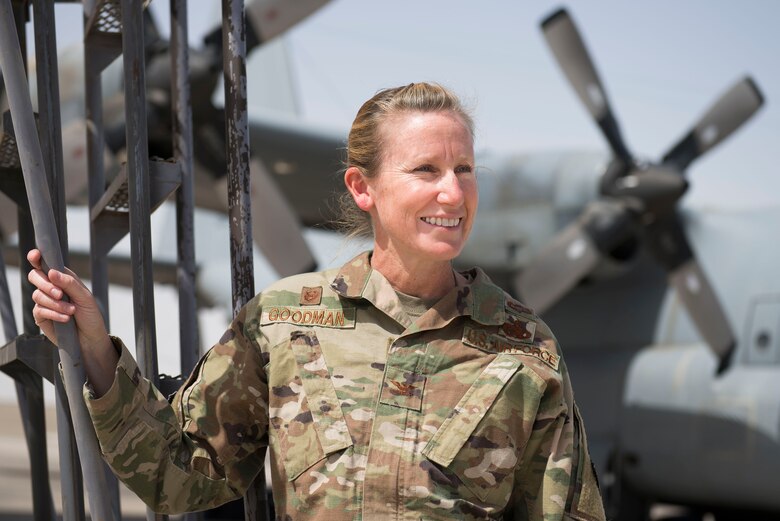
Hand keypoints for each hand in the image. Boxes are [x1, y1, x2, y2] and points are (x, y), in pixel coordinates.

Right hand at [27, 249, 116, 394]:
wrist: (90, 339)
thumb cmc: (90, 316)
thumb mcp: (85, 298)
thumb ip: (70, 283)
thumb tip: (52, 272)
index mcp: (63, 278)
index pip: (46, 264)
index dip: (37, 258)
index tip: (35, 256)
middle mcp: (52, 288)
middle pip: (35, 276)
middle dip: (46, 285)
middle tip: (60, 294)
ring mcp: (45, 302)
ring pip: (37, 295)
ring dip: (55, 304)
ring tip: (71, 311)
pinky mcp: (41, 316)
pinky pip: (39, 310)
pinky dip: (53, 313)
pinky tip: (65, 319)